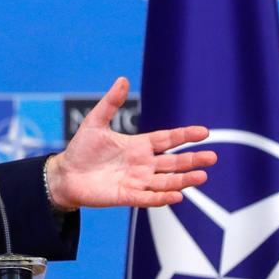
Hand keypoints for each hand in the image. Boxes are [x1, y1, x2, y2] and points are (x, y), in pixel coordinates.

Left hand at [45, 77, 217, 209]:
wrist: (65, 174)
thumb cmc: (81, 149)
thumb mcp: (95, 122)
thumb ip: (111, 103)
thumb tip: (123, 79)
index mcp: (138, 146)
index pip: (167, 140)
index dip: (185, 136)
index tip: (204, 132)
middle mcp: (142, 165)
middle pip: (173, 162)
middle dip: (192, 160)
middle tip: (213, 157)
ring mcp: (136, 181)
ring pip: (166, 181)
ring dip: (184, 180)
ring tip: (202, 177)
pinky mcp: (127, 196)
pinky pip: (148, 198)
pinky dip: (162, 197)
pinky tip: (178, 195)